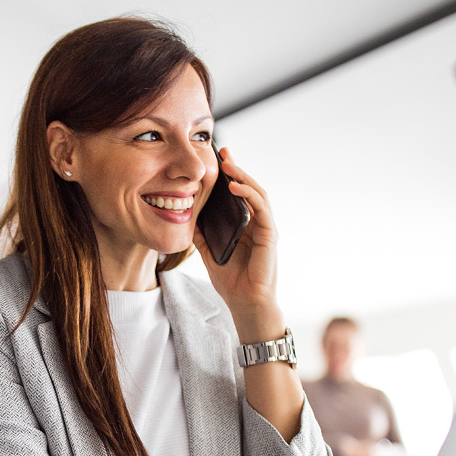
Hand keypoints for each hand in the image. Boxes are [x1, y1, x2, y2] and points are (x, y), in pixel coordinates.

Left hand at [192, 148, 280, 338]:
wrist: (246, 305)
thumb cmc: (232, 282)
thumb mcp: (209, 253)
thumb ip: (201, 236)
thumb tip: (186, 218)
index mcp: (246, 226)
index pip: (240, 194)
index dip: (231, 176)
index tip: (218, 159)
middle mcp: (258, 224)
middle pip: (250, 188)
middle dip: (237, 168)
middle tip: (223, 151)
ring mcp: (265, 229)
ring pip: (258, 194)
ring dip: (243, 176)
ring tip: (228, 164)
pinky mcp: (269, 236)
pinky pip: (261, 209)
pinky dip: (249, 195)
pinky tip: (235, 187)